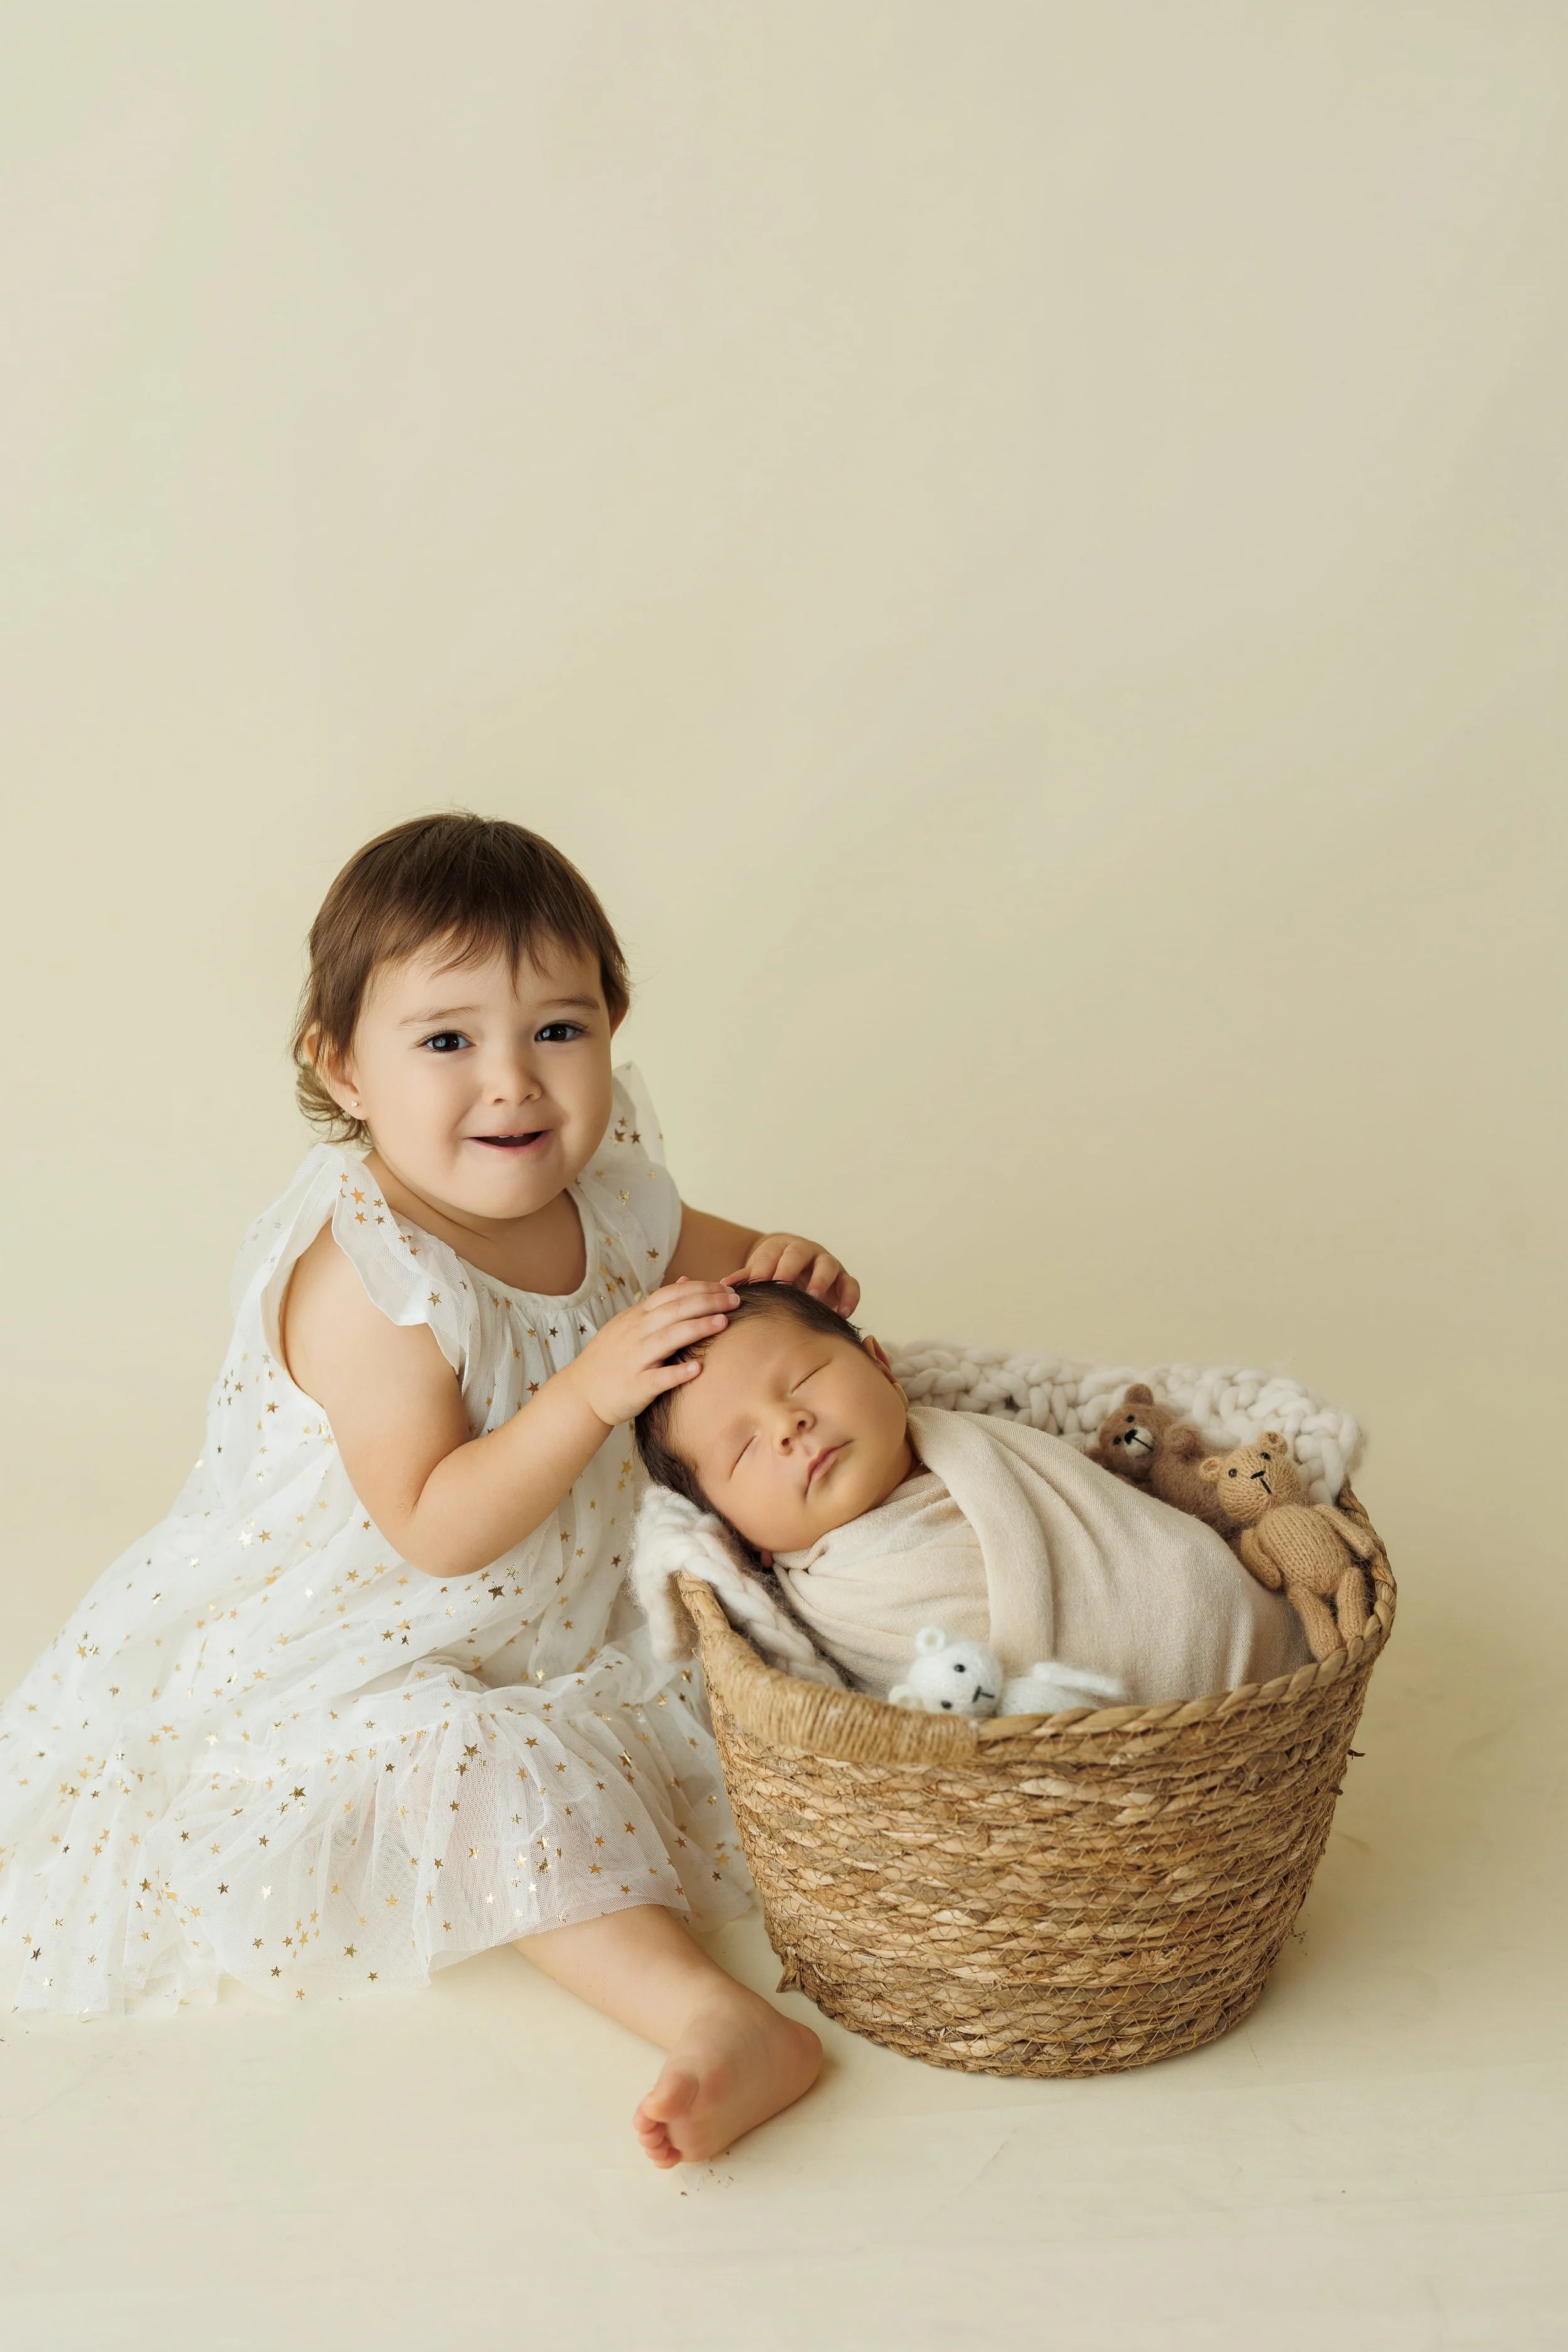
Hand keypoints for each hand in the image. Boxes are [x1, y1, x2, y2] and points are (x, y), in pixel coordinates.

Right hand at [560, 1279, 739, 1429]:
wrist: (581, 1392)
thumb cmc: (612, 1358)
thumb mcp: (630, 1324)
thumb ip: (659, 1305)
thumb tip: (687, 1280)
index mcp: (637, 1317)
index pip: (671, 1295)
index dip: (700, 1289)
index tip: (727, 1288)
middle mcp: (635, 1334)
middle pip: (674, 1311)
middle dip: (707, 1302)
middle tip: (735, 1300)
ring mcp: (634, 1359)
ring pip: (668, 1339)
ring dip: (696, 1328)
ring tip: (723, 1322)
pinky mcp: (635, 1386)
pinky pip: (658, 1378)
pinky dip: (677, 1373)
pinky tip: (698, 1369)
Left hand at [725, 1234, 859, 1318]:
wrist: (801, 1272)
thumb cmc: (775, 1275)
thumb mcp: (761, 1273)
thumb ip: (745, 1279)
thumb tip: (724, 1285)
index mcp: (782, 1247)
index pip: (771, 1253)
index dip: (764, 1267)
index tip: (756, 1283)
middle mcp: (807, 1251)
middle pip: (799, 1253)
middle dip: (789, 1268)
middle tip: (782, 1285)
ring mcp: (828, 1264)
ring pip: (828, 1265)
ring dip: (820, 1280)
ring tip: (813, 1297)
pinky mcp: (844, 1279)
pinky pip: (851, 1285)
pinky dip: (849, 1298)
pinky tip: (842, 1313)